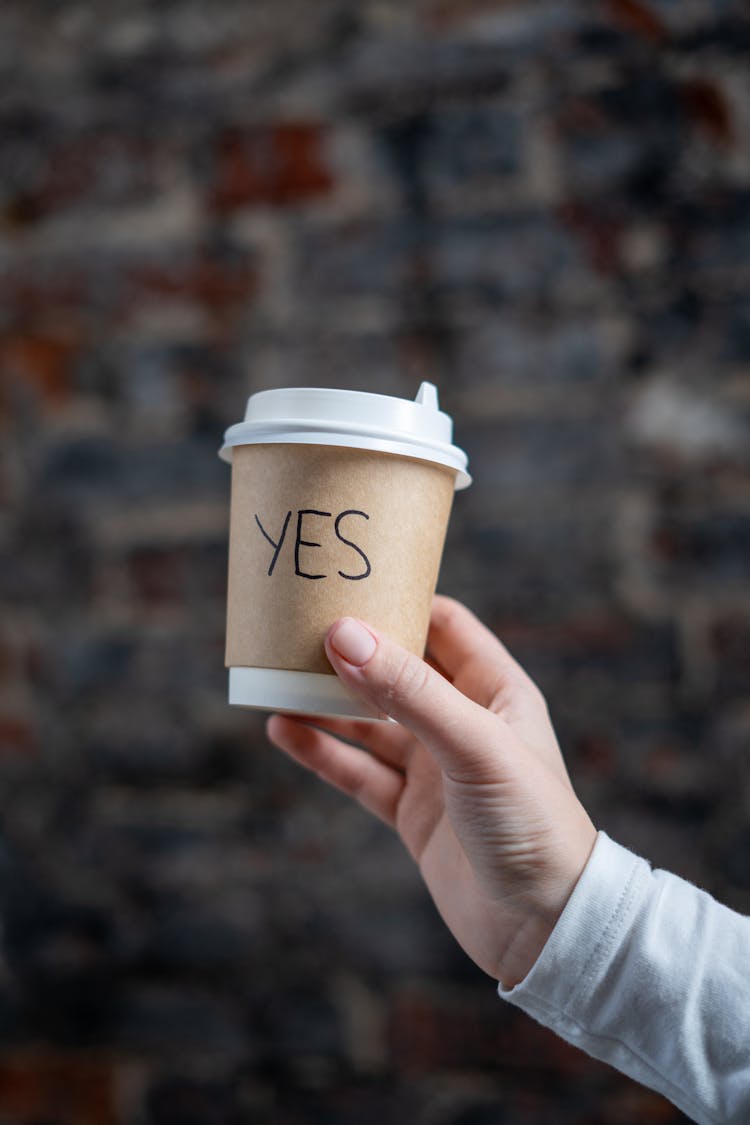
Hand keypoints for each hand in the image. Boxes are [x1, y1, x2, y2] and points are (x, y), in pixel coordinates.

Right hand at [266, 596, 596, 986]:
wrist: (545, 928)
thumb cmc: (533, 823)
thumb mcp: (473, 745)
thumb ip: (408, 691)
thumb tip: (343, 635)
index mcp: (496, 691)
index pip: (444, 624)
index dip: (400, 599)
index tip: (349, 579)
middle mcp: (463, 724)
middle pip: (397, 671)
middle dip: (352, 651)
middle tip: (296, 628)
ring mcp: (436, 770)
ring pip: (370, 723)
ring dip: (327, 703)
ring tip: (276, 679)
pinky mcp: (413, 813)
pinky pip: (359, 773)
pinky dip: (323, 753)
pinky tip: (284, 732)